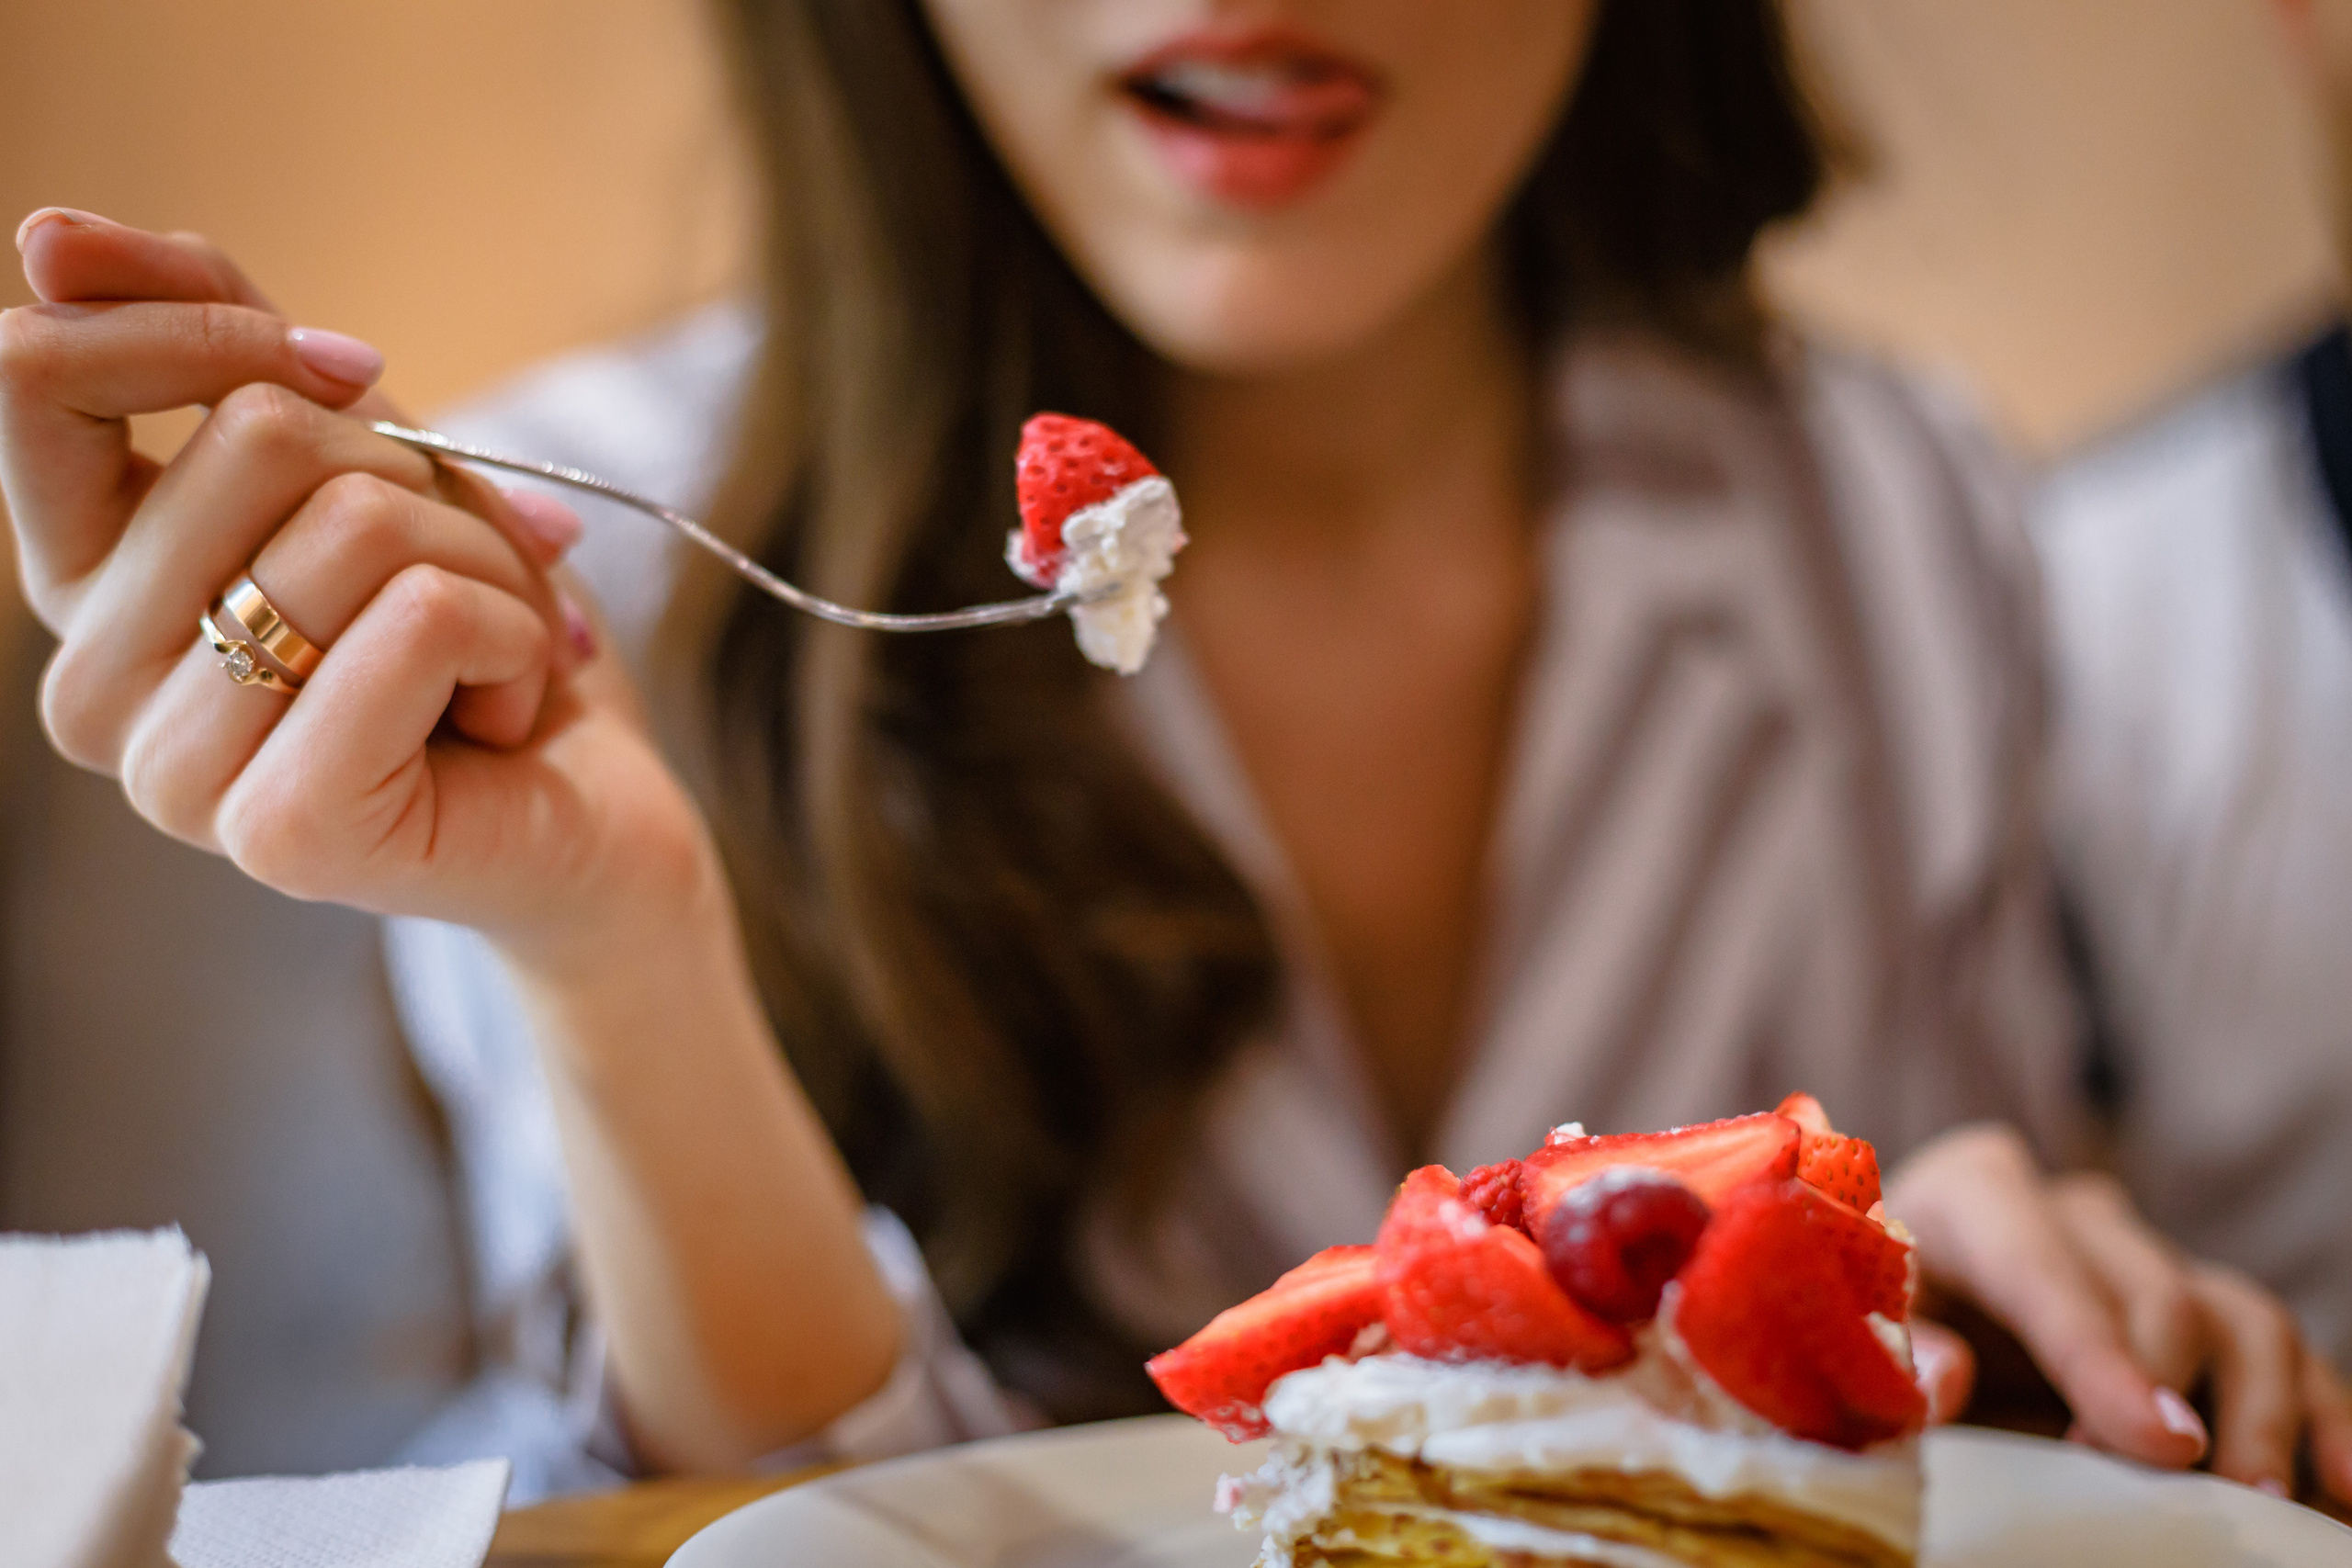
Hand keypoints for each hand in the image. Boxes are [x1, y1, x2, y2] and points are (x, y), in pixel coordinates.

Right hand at [0, 209, 723, 975]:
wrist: (600, 811)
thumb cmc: (475, 631)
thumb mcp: (362, 451)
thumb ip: (220, 338)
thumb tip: (51, 238)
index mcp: (81, 580)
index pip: (36, 371)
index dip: (217, 330)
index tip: (356, 375)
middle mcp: (86, 685)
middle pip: (257, 435)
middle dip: (427, 480)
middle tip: (469, 575)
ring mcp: (171, 774)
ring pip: (355, 523)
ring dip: (489, 562)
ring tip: (495, 647)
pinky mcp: (283, 832)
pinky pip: (422, 618)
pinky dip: (518, 635)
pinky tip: (511, 712)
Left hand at [1887, 1123, 2351, 1506]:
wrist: (1891, 1306)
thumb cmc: (1865, 1312)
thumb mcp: (1849, 1318)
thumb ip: (1891, 1346)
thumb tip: (1944, 1387)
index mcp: (1974, 1194)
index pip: (2042, 1265)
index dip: (2102, 1357)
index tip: (2160, 1445)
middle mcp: (2073, 1214)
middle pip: (2156, 1292)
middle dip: (2174, 1393)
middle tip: (2177, 1491)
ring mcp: (2146, 1258)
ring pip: (2240, 1312)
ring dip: (2263, 1409)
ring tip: (2258, 1500)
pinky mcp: (2195, 1310)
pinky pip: (2280, 1350)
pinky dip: (2317, 1411)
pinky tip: (2336, 1486)